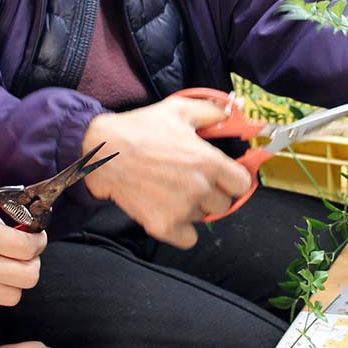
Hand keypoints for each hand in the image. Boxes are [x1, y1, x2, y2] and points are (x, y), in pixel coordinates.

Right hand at [84, 96, 253, 248]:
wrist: (104, 153)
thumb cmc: (141, 129)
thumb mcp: (179, 109)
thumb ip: (213, 111)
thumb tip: (234, 112)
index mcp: (208, 161)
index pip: (243, 184)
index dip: (233, 178)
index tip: (224, 175)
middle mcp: (200, 188)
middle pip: (224, 203)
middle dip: (212, 192)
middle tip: (192, 180)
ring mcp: (182, 210)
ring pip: (203, 217)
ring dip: (193, 207)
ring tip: (172, 189)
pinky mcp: (163, 226)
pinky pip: (188, 238)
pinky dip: (182, 229)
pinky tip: (168, 210)